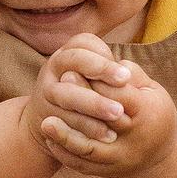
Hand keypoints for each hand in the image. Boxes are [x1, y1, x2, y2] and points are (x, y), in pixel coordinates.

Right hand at [19, 34, 118, 152]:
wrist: (49, 120)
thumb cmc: (85, 93)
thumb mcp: (95, 77)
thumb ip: (111, 71)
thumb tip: (132, 72)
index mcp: (68, 52)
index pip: (84, 43)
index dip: (105, 57)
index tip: (126, 75)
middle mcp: (53, 66)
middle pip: (74, 60)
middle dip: (101, 70)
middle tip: (124, 83)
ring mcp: (46, 90)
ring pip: (66, 92)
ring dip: (93, 103)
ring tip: (118, 113)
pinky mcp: (45, 114)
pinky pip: (64, 120)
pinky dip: (86, 128)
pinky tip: (107, 134)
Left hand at [40, 53, 176, 177]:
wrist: (162, 151)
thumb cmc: (152, 109)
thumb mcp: (151, 88)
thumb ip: (130, 73)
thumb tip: (106, 61)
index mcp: (148, 113)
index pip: (118, 96)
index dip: (96, 82)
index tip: (73, 69)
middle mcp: (136, 139)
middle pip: (102, 122)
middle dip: (79, 105)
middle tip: (56, 87)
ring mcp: (123, 158)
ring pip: (90, 149)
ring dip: (65, 137)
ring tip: (45, 122)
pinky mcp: (111, 172)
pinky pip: (84, 166)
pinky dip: (65, 154)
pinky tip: (50, 139)